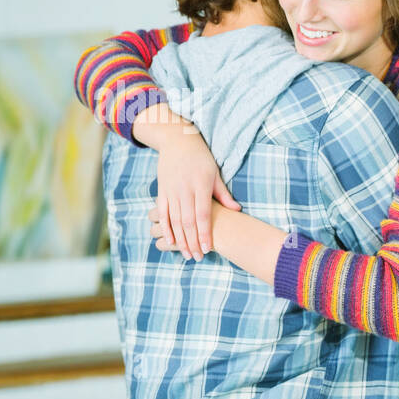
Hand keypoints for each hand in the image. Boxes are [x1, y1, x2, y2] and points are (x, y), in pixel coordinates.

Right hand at [147, 119, 239, 259]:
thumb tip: (237, 210)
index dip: (205, 233)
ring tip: (187, 254)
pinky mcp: (162, 191)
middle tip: (198, 258)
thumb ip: (224, 194)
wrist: (177, 141)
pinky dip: (165, 227)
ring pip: (174, 220)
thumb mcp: (216, 173)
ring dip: (180, 239)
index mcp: (201, 186)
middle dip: (193, 242)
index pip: (203, 215)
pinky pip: (161, 212)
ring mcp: (171, 190)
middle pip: (188, 221)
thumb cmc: (201, 158)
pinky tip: (169, 240)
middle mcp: (185, 189)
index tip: (207, 249)